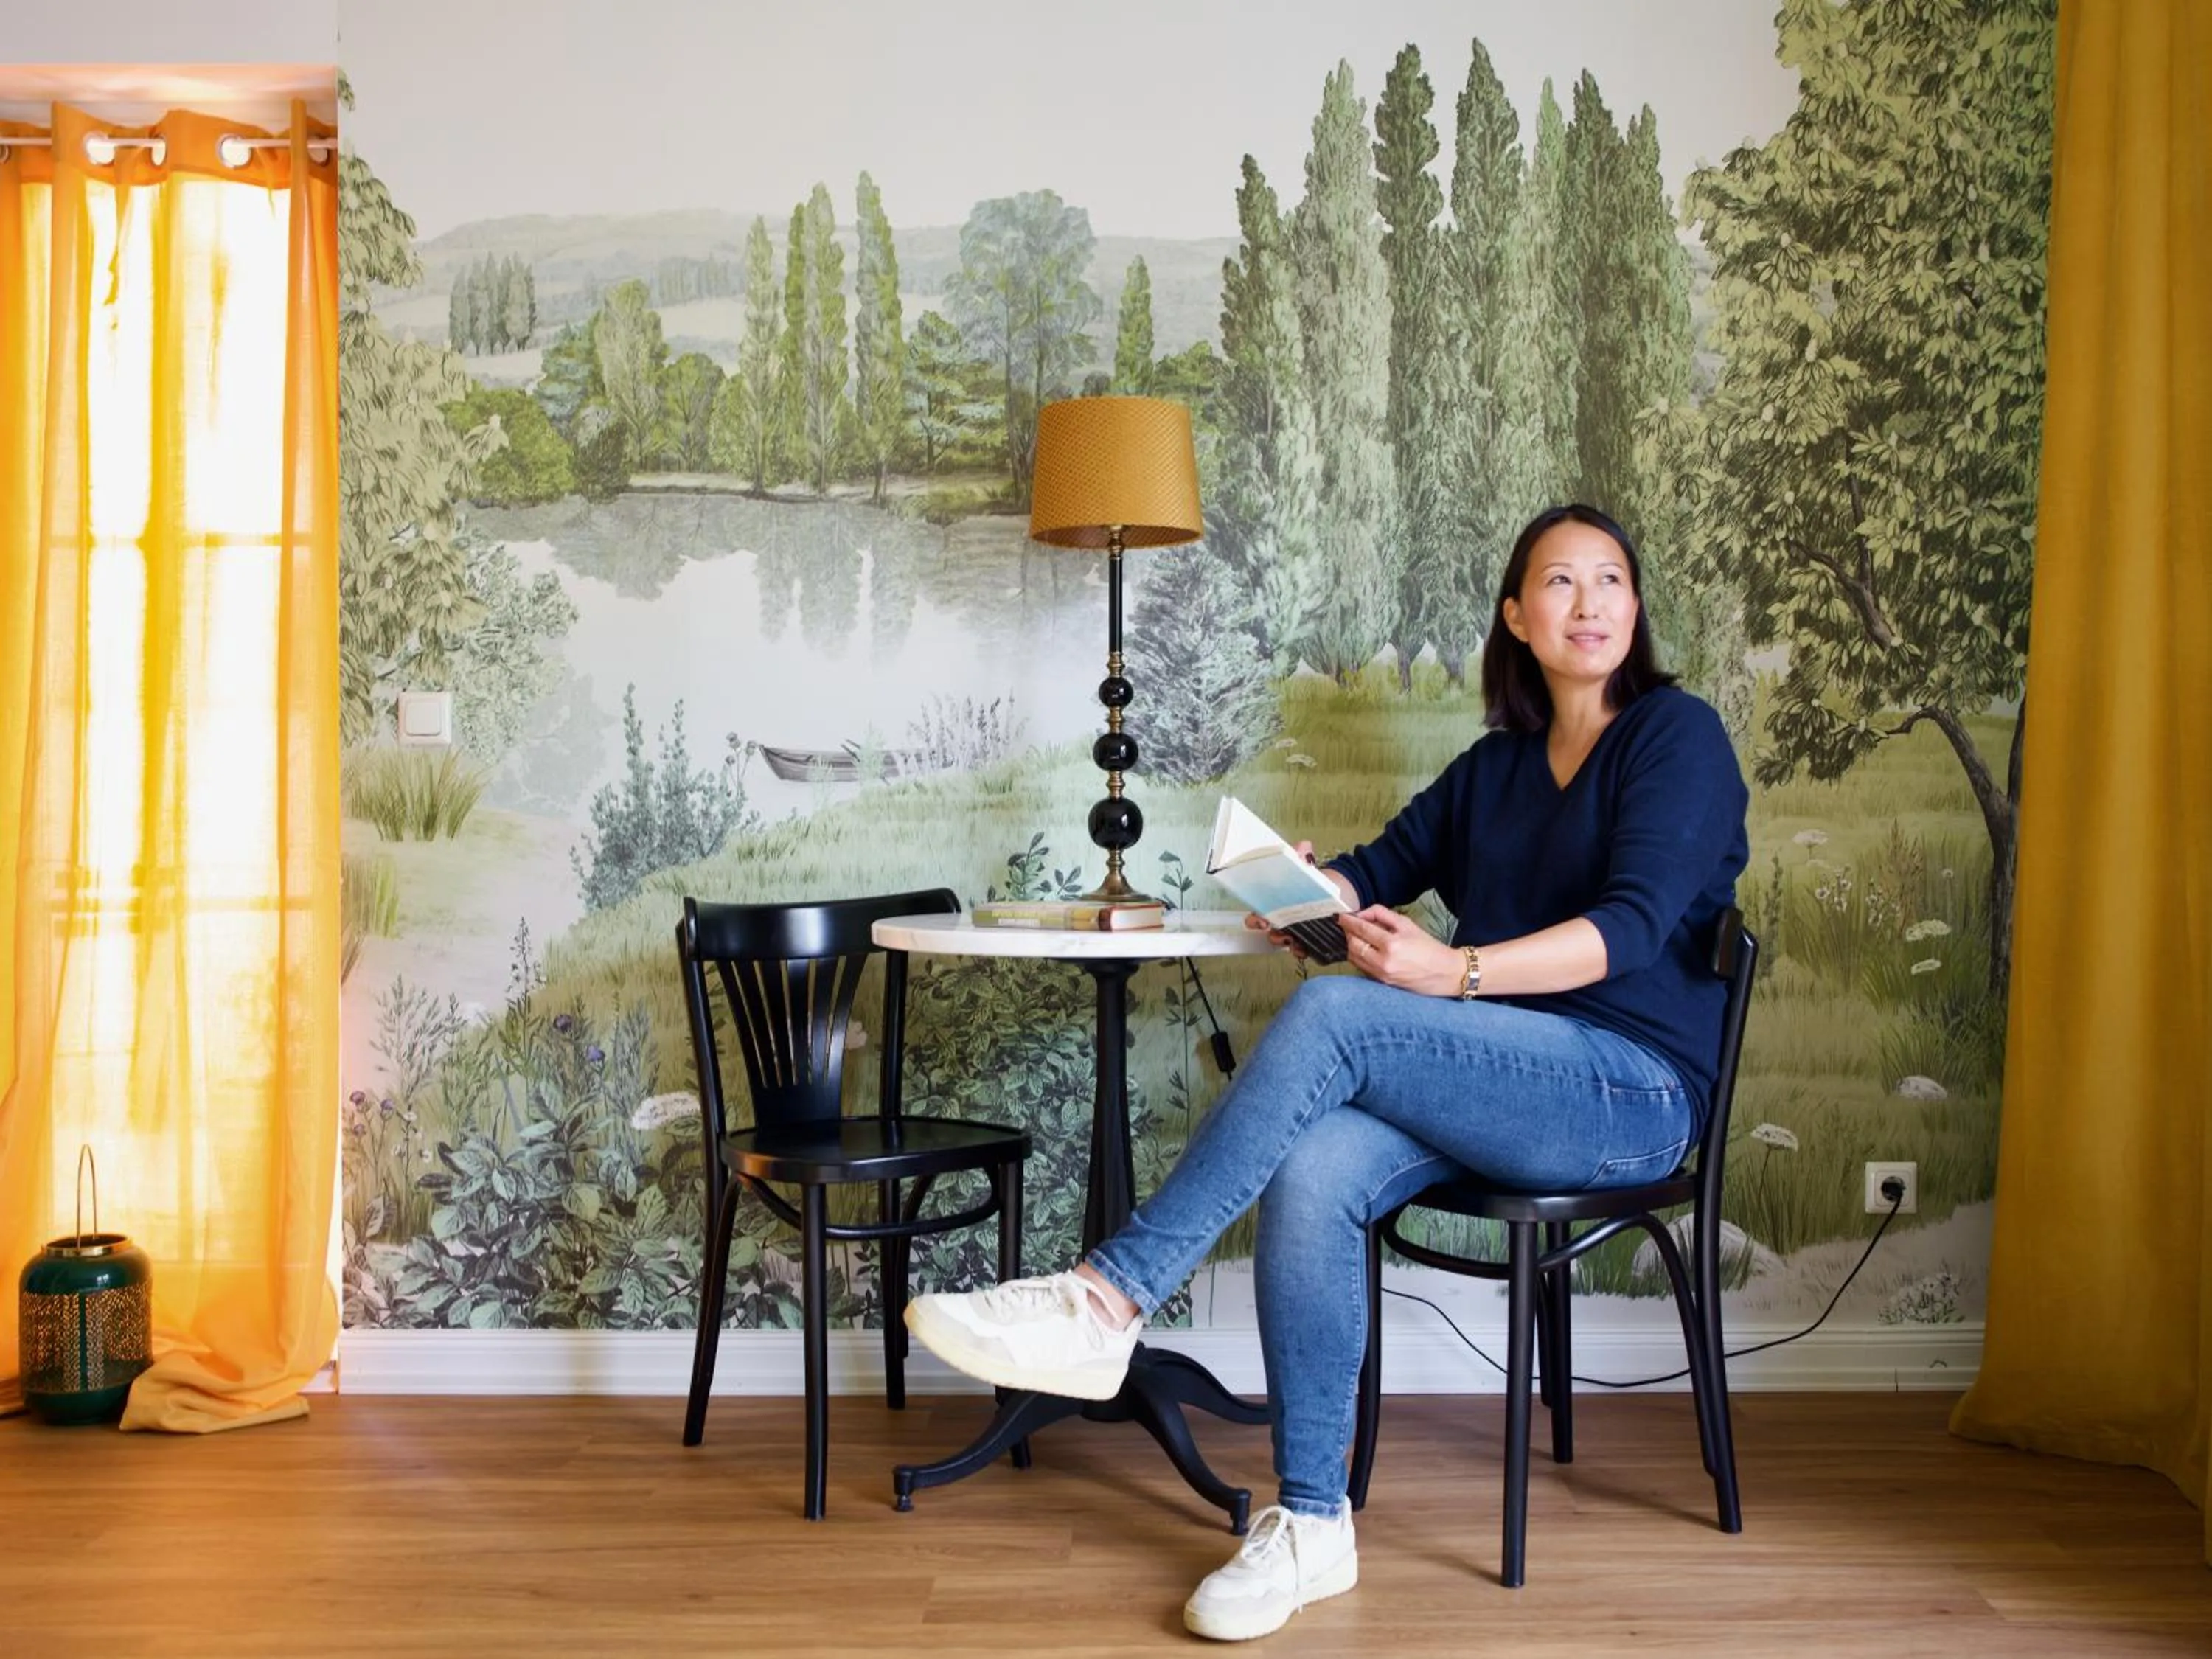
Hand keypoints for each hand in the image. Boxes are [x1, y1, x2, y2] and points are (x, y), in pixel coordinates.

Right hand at [1245, 841, 1354, 957]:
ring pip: (1285, 943)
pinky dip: (1302, 951)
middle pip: (1269, 932)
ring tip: (1294, 941)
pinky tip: (1305, 949)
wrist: (1339, 895)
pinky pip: (1302, 950)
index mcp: (1276, 903)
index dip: (1255, 919)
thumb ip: (1302, 857)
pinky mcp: (1310, 940)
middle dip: (1272, 934)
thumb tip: (1303, 846)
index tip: (1261, 919)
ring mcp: (1295, 931)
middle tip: (1279, 932)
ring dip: (1287, 944)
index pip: (1257, 914)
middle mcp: (1282, 919)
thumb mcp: (1307, 868)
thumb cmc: (1315, 884)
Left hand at [1339, 906, 1459, 993]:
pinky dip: (1359, 957)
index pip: (1361, 930)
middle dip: (1348, 933)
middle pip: (1353, 945)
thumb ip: (1382, 915)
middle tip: (1347, 925)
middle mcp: (1384, 962)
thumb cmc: (1429, 948)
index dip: (1348, 922)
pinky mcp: (1382, 984)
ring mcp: (1381, 975)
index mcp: (1392, 944)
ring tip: (1355, 936)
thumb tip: (1362, 913)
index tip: (1341, 916)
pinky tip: (1363, 950)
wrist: (1446, 973)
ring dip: (1351, 946)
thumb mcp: (1408, 924)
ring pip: (1354, 959)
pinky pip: (1362, 968)